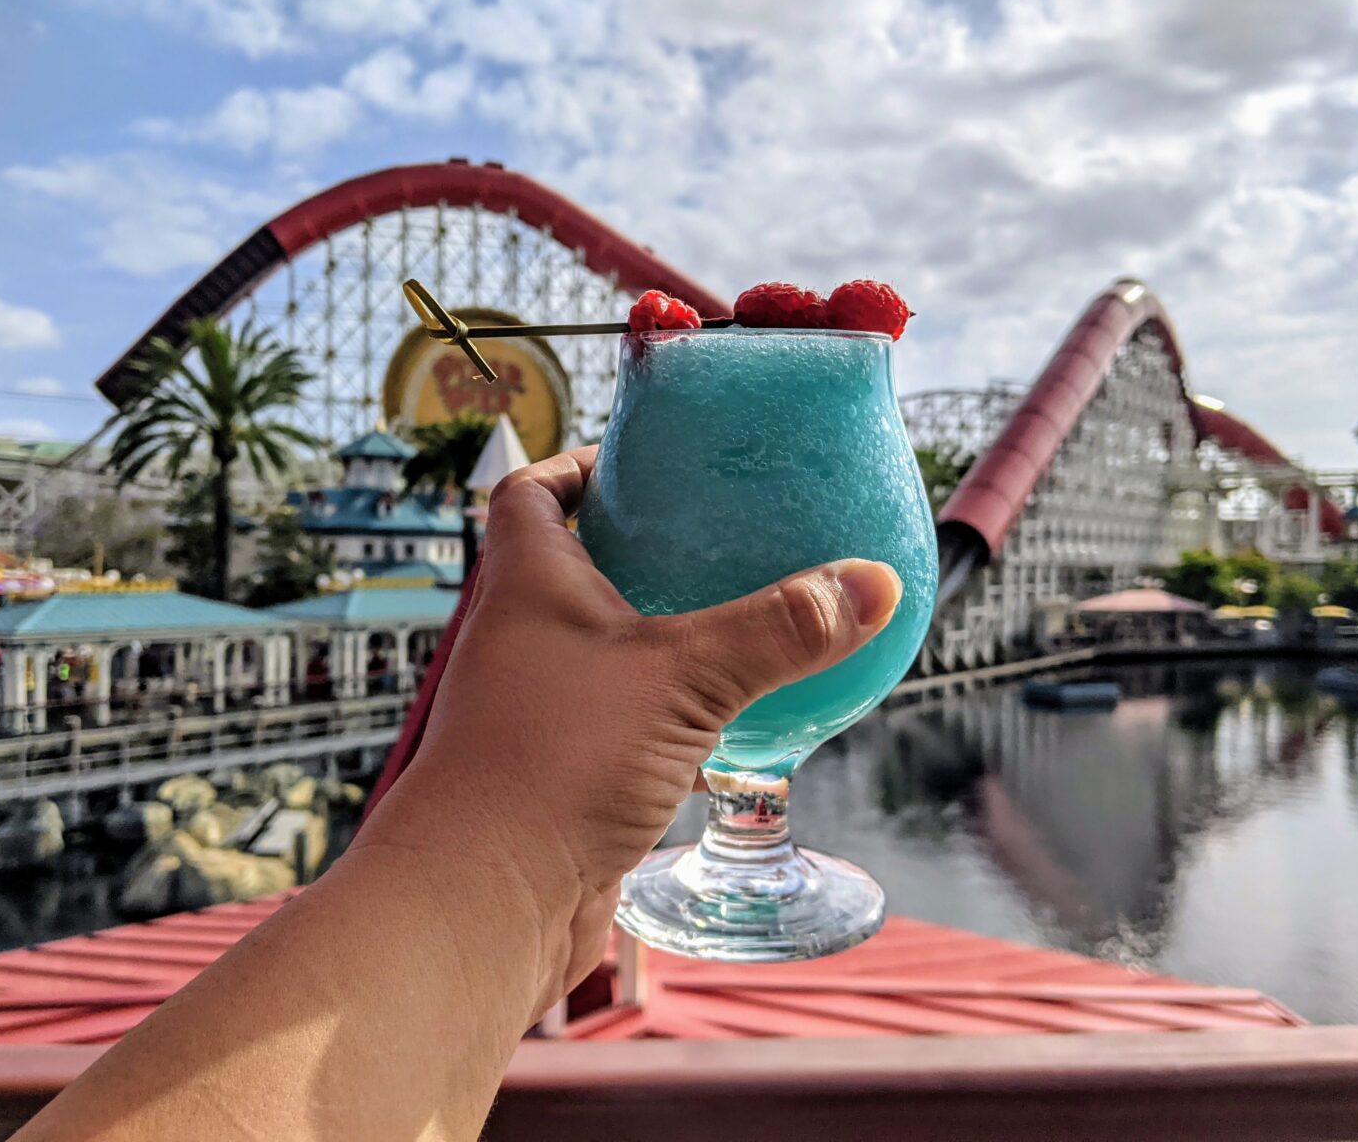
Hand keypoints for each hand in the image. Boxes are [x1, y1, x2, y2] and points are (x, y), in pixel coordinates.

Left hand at [357, 446, 900, 1016]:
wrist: (487, 900)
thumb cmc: (553, 763)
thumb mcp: (683, 677)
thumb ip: (778, 629)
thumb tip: (870, 584)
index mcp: (528, 585)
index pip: (531, 494)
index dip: (577, 465)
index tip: (639, 458)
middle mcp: (524, 640)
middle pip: (577, 570)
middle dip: (642, 550)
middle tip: (721, 536)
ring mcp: (541, 711)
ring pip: (607, 653)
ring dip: (663, 637)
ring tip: (742, 621)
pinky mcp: (566, 776)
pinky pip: (627, 725)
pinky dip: (674, 716)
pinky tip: (733, 722)